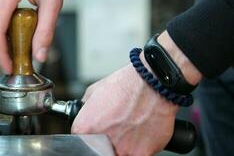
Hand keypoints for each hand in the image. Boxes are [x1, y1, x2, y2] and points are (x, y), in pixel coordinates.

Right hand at [0, 0, 69, 73]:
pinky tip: (15, 33)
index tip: (9, 67)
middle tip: (15, 62)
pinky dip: (2, 27)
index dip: (0, 54)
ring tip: (17, 50)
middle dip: (1, 50)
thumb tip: (40, 53)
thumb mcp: (53, 1)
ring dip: (1, 39)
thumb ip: (46, 30)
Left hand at [72, 31, 201, 154]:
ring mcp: (121, 150)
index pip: (80, 140)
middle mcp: (100, 142)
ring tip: (129, 129)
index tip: (98, 129)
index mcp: (85, 127)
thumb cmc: (125, 85)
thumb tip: (84, 111)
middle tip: (116, 128)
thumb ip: (85, 107)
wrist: (152, 84)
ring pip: (118, 153)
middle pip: (99, 149)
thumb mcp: (93, 91)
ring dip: (122, 144)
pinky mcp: (140, 155)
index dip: (91, 133)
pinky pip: (136, 154)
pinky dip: (139, 147)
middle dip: (105, 141)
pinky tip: (141, 132)